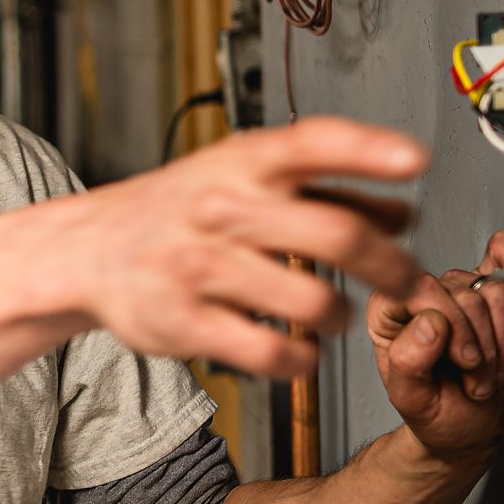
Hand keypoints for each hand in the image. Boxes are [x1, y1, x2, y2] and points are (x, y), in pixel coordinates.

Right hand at [68, 116, 426, 377]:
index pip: (310, 144)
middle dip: (389, 265)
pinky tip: (301, 350)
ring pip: (310, 301)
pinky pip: (270, 352)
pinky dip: (302, 359)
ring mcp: (200, 266)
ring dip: (342, 316)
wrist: (89, 249)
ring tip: (337, 315)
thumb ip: (323, 190)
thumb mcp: (241, 178)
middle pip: (333, 234)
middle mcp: (221, 209)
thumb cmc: (180, 210)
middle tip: (407, 279)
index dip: (367, 150)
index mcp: (239, 163)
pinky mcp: (185, 321)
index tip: (415, 159)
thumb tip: (401, 212)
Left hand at [367, 229, 503, 461]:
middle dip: (481, 343)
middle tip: (477, 377)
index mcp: (389, 312)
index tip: (465, 361)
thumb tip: (429, 322)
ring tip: (489, 368)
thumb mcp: (414, 400)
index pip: (421, 289)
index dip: (454, 327)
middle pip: (463, 292)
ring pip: (492, 289)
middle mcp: (421, 295)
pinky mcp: (491, 293)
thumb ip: (408, 362)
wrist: (473, 428)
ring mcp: (458, 291)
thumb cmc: (438, 414)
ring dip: (502, 338)